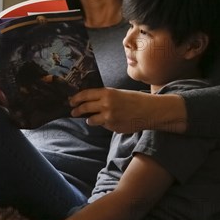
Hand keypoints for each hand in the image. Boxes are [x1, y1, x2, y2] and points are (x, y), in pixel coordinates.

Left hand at [69, 88, 186, 133]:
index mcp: (107, 93)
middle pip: (84, 107)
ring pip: (90, 119)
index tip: (70, 101)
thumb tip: (88, 101)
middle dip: (76, 110)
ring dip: (89, 119)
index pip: (85, 95)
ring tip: (91, 118)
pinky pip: (102, 126)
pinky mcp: (112, 126)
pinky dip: (103, 124)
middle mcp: (106, 104)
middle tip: (73, 112)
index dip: (75, 98)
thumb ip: (103, 97)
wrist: (149, 110)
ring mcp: (108, 117)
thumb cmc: (134, 100)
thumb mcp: (117, 93)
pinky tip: (111, 121)